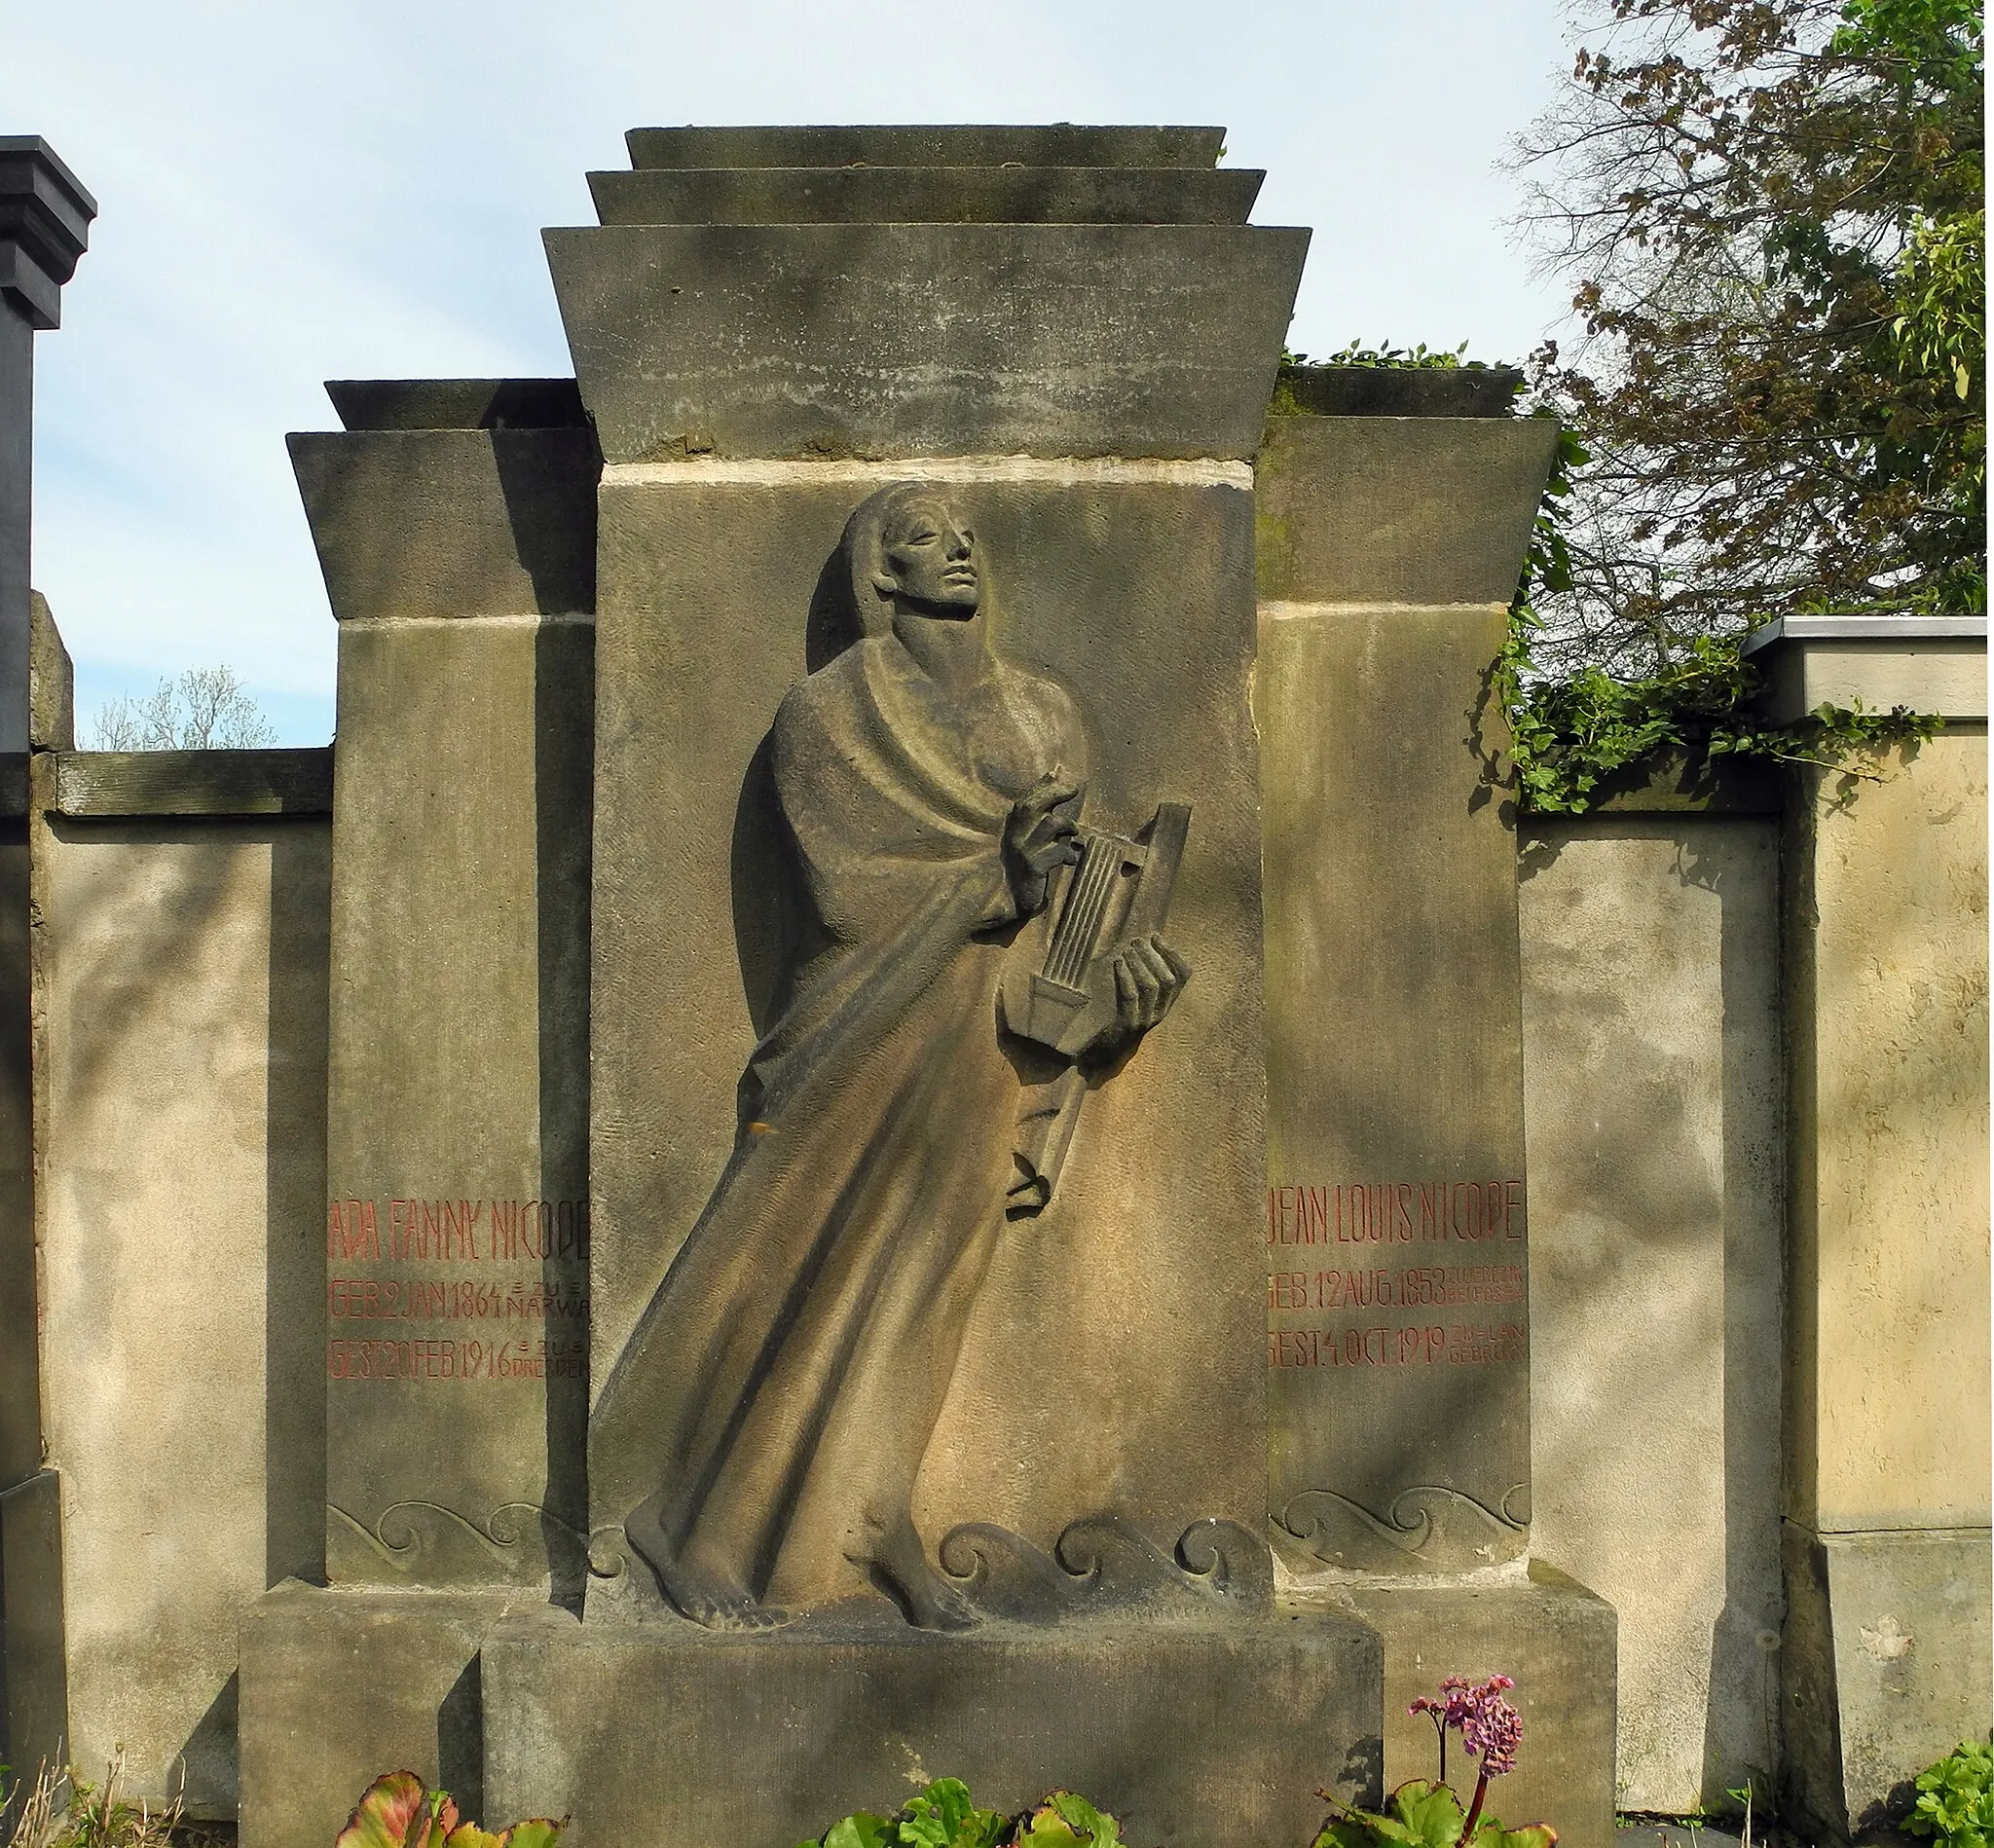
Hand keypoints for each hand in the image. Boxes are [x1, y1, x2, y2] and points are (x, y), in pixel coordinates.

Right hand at [1003, 771, 1082, 915]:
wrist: (1005, 902)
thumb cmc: (1019, 869)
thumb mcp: (1024, 841)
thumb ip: (1035, 818)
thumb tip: (1051, 787)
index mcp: (1011, 829)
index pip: (1025, 800)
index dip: (1042, 786)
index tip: (1057, 774)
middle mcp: (1014, 837)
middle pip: (1032, 806)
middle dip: (1054, 793)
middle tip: (1074, 789)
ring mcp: (1022, 852)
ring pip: (1049, 825)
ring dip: (1067, 825)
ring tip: (1074, 832)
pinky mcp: (1032, 869)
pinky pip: (1056, 853)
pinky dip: (1068, 854)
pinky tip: (1070, 861)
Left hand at [1107, 934, 1190, 1039]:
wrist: (1105, 1051)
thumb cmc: (1119, 1017)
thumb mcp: (1136, 998)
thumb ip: (1142, 977)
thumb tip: (1140, 944)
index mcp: (1166, 1003)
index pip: (1183, 976)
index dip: (1172, 954)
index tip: (1156, 937)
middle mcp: (1161, 1012)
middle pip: (1167, 979)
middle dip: (1153, 956)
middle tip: (1137, 941)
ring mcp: (1146, 1019)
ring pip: (1150, 987)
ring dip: (1139, 964)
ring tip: (1127, 950)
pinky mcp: (1129, 1024)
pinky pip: (1131, 997)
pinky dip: (1125, 977)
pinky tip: (1118, 964)